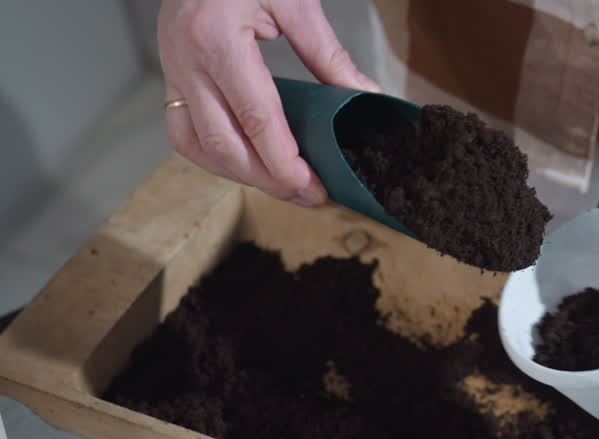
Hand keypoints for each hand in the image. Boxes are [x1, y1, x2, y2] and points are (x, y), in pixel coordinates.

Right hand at [158, 0, 379, 205]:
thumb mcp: (295, 0)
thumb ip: (328, 54)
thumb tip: (364, 96)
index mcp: (218, 39)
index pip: (256, 120)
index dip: (285, 164)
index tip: (314, 187)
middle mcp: (186, 59)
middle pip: (223, 144)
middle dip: (267, 180)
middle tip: (307, 195)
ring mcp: (172, 68)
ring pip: (195, 145)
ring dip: (237, 174)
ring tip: (279, 185)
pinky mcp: (169, 72)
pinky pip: (181, 130)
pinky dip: (213, 154)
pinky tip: (245, 162)